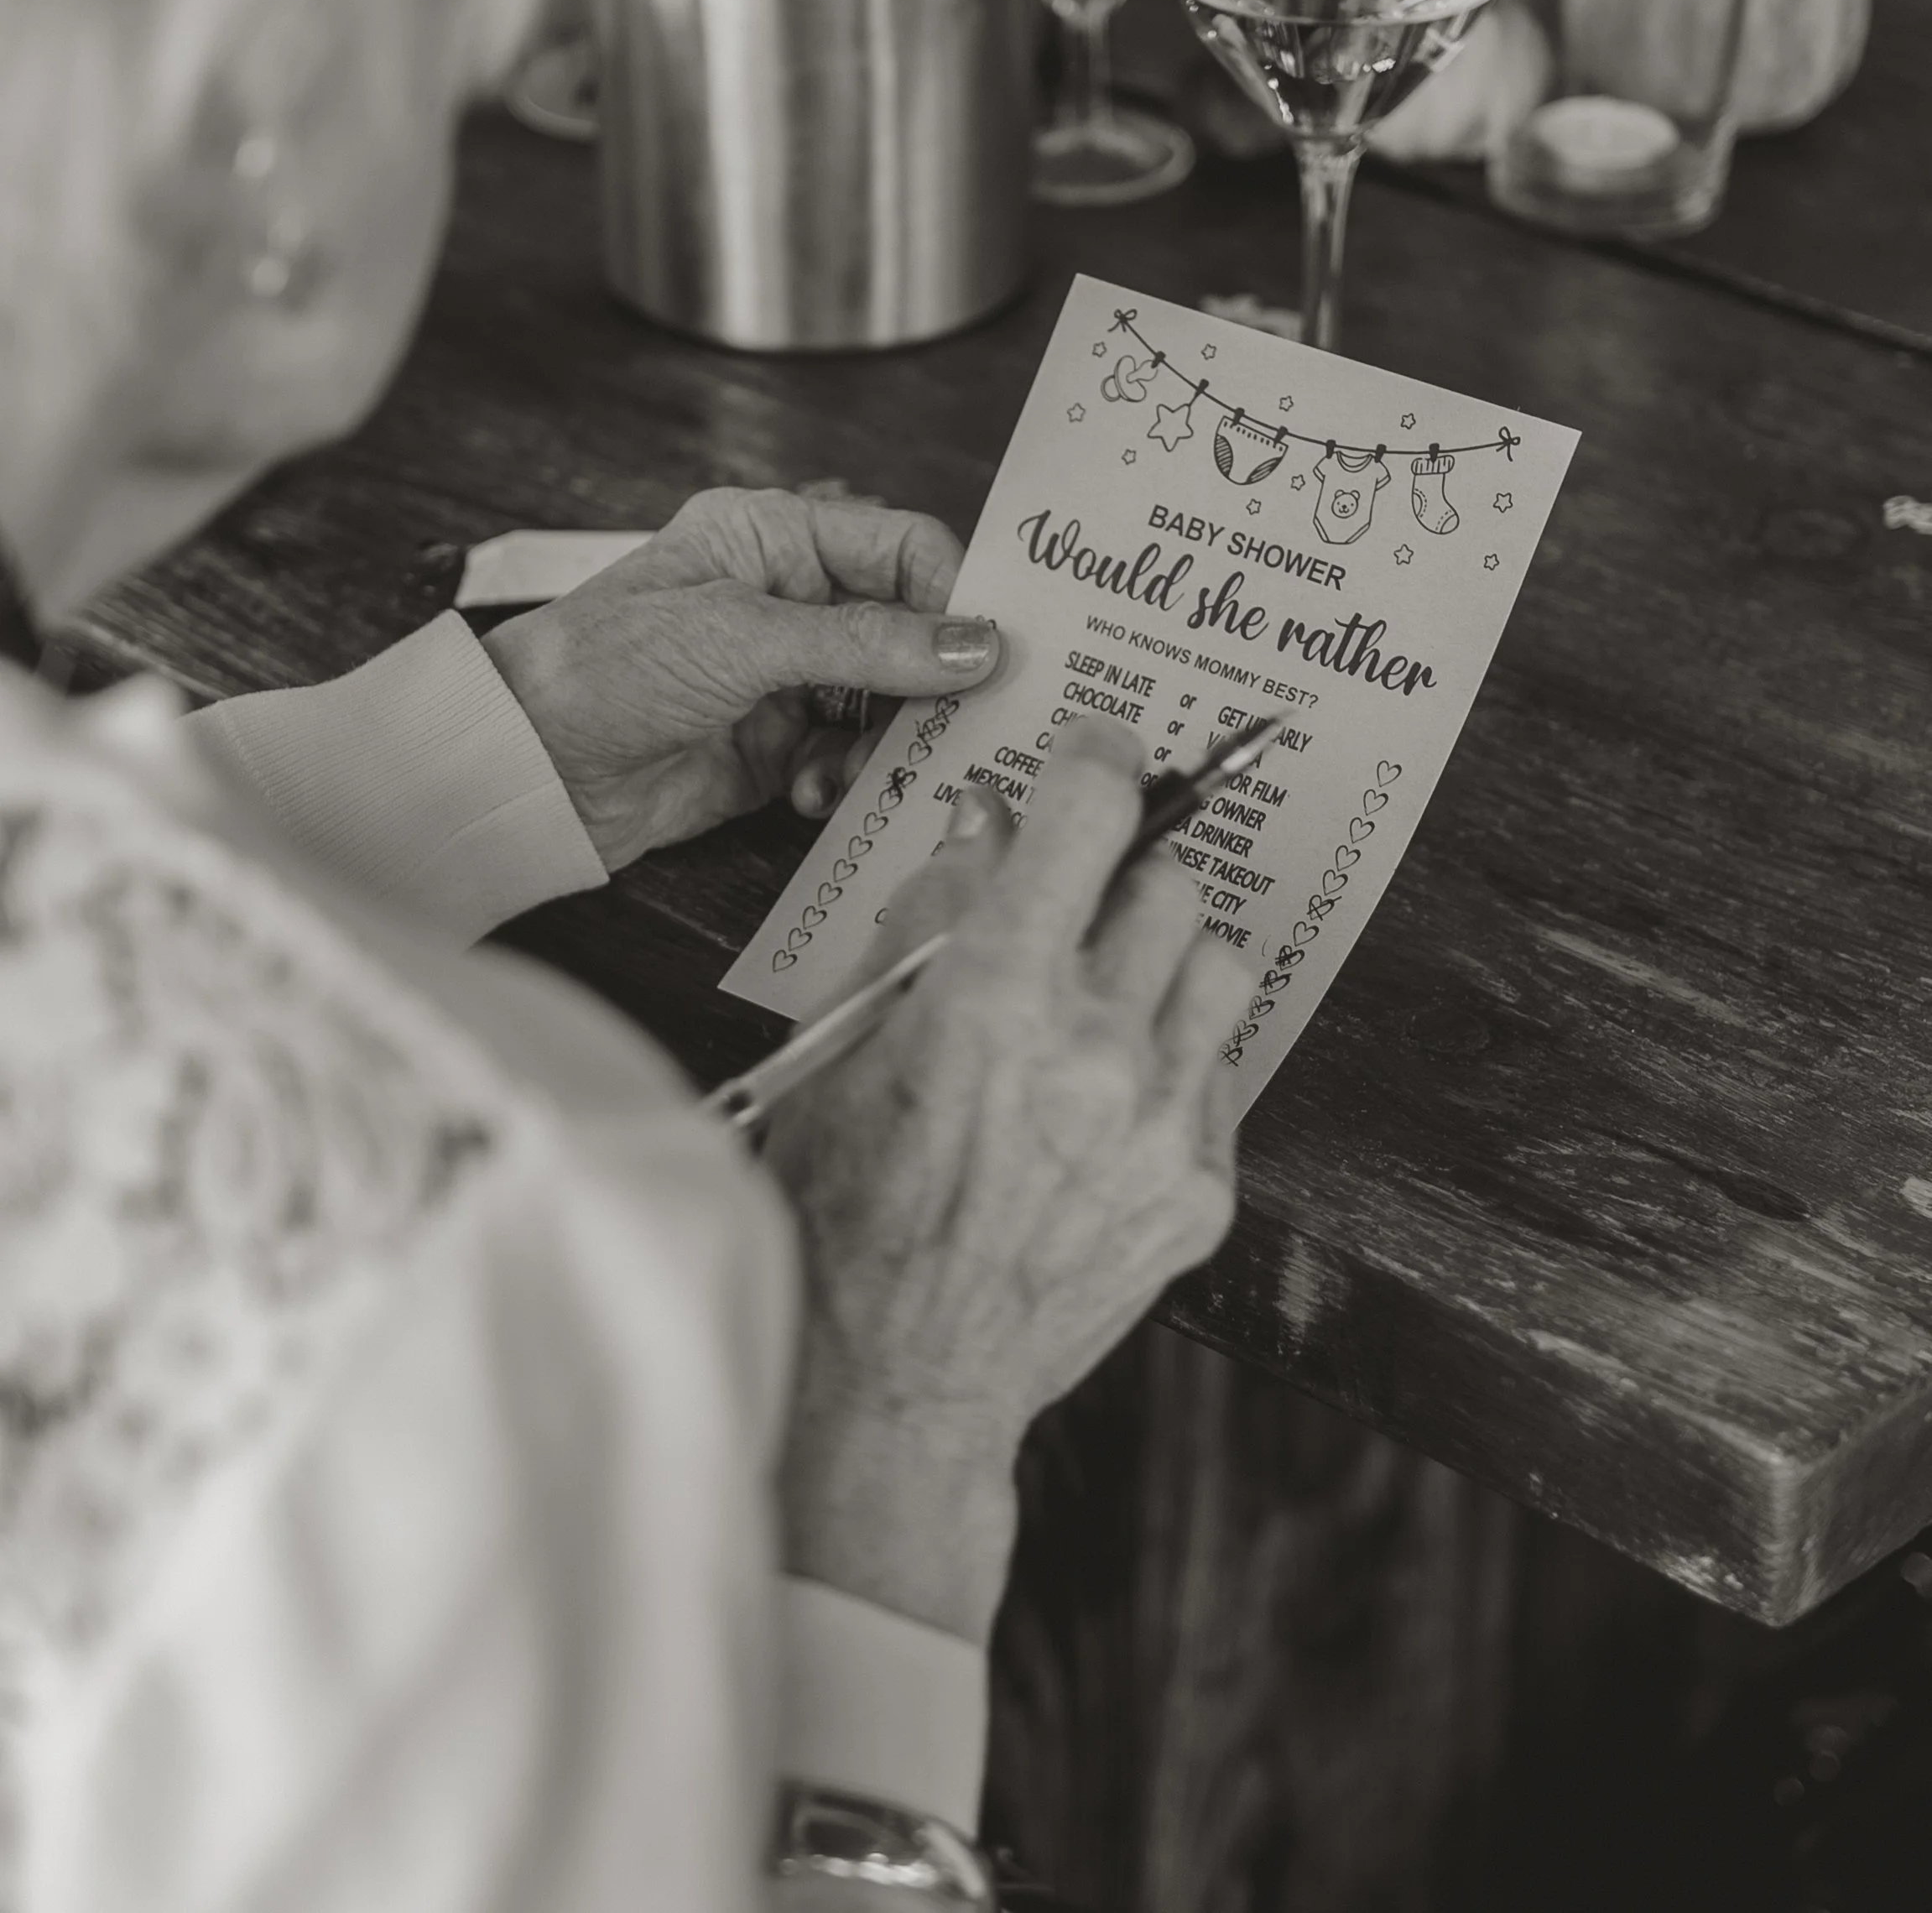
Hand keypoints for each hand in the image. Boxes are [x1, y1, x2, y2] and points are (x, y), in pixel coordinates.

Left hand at [481, 487, 1000, 870]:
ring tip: (858, 770)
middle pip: (908, 631)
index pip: (903, 547)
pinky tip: (813, 793)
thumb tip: (976, 643)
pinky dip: (846, 779)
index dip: (955, 595)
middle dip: (930, 682)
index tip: (991, 650)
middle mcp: (785, 601)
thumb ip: (867, 642)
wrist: (525, 767)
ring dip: (884, 743)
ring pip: (887, 703)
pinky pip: (848, 758)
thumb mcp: (742, 639)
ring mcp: (781, 677)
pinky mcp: (773, 747)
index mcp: (775, 538)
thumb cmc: (601, 668)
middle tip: (956, 723)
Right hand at [765, 718, 1249, 1645]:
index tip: (1102, 753)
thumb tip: (987, 827)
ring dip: (1161, 962)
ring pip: (1218, 963)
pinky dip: (1174, 1057)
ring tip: (1102, 1005)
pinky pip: (1221, 1067)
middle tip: (1072, 911)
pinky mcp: (1202, 1191)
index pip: (1091, 812)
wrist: (896, 1378)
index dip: (1101, 760)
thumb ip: (925, 918)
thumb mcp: (845, 1038)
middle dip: (1117, 880)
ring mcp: (1163, 1126)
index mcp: (993, 996)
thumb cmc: (844, 1204)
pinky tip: (1107, 1099)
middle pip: (1169, 882)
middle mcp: (1096, 1050)